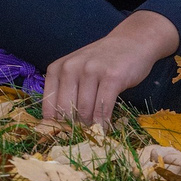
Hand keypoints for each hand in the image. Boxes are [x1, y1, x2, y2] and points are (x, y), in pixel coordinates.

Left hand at [41, 11, 179, 127]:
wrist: (132, 41)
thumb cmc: (102, 61)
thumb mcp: (77, 70)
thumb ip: (68, 92)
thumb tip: (60, 126)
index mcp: (57, 68)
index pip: (49, 104)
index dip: (54, 125)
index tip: (60, 139)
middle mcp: (70, 68)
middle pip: (66, 110)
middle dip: (73, 128)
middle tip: (80, 139)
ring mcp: (91, 71)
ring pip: (85, 110)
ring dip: (89, 127)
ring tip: (93, 135)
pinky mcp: (112, 77)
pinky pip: (103, 107)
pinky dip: (103, 123)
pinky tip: (104, 130)